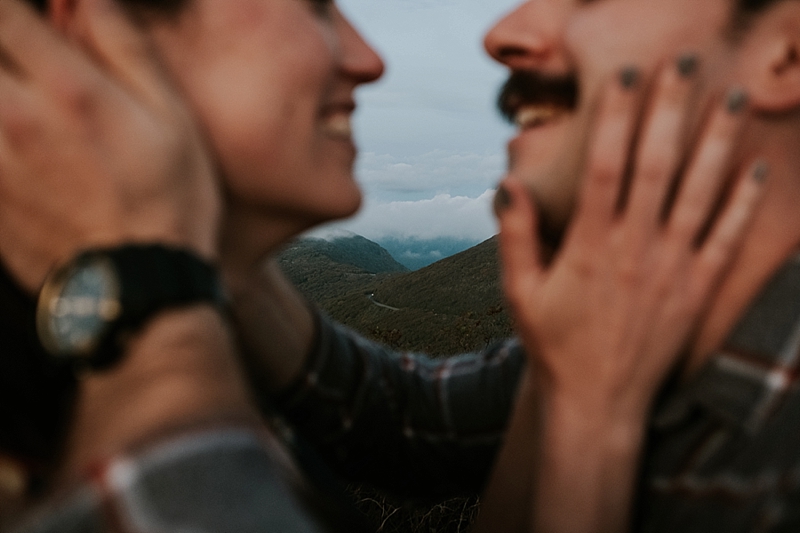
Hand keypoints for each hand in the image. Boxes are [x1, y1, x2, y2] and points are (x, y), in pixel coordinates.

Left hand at [0, 0, 219, 292]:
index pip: (6, 13)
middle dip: (5, 52)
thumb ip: (125, 47)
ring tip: (29, 108)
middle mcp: (13, 118)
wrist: (140, 288)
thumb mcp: (172, 119)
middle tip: (29, 65)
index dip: (15, 11)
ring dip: (3, 96)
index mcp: (66, 90)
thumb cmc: (168, 203)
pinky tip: (27, 148)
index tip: (30, 20)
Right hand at [497, 61, 765, 419]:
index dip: (615, 118)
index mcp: (590, 245)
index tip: (625, 78)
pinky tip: (757, 170)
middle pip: (656, 165)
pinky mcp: (697, 290)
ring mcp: (672, 268)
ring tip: (732, 98)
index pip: (605, 166)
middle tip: (681, 65)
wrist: (598, 400)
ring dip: (717, 142)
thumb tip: (507, 183)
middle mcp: (636, 248)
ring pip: (699, 193)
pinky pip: (727, 239)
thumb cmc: (554, 344)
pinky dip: (745, 204)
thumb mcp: (519, 292)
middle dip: (670, 110)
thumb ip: (516, 235)